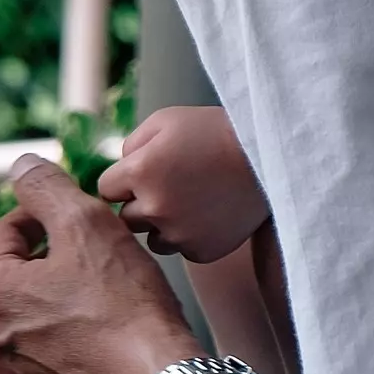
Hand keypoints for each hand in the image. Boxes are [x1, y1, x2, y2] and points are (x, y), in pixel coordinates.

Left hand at [0, 156, 203, 373]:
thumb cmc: (126, 306)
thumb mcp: (86, 224)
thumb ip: (45, 187)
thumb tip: (21, 166)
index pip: (5, 235)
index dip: (45, 219)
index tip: (81, 221)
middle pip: (15, 281)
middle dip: (50, 264)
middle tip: (98, 260)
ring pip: (31, 323)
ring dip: (57, 306)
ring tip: (103, 301)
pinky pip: (49, 363)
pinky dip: (69, 348)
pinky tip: (103, 341)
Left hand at [97, 106, 267, 262]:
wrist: (267, 155)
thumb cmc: (212, 132)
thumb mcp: (163, 122)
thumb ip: (131, 146)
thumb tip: (118, 170)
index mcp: (138, 172)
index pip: (106, 189)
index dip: (124, 180)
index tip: (146, 172)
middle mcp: (154, 207)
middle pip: (126, 217)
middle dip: (141, 203)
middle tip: (172, 186)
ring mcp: (179, 233)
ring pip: (152, 239)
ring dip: (162, 225)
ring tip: (191, 201)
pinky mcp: (202, 251)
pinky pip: (181, 250)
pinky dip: (189, 237)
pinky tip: (207, 214)